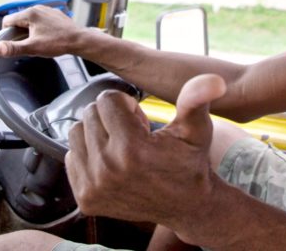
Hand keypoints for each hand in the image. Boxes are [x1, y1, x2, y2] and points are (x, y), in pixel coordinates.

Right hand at [0, 5, 85, 58]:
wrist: (79, 40)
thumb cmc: (58, 43)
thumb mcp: (33, 48)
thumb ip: (14, 48)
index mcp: (30, 13)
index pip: (7, 21)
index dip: (6, 34)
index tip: (12, 43)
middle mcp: (37, 8)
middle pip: (18, 20)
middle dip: (19, 33)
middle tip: (27, 44)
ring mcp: (47, 10)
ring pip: (29, 21)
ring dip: (29, 31)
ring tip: (38, 42)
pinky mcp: (54, 14)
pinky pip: (40, 20)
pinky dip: (39, 28)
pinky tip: (47, 37)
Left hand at [65, 74, 226, 230]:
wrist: (186, 206)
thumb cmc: (189, 162)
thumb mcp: (196, 129)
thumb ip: (197, 100)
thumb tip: (215, 80)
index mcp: (131, 150)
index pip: (106, 100)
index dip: (125, 104)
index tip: (140, 120)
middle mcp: (107, 170)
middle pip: (89, 114)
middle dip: (109, 116)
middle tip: (132, 133)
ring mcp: (93, 187)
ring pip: (76, 133)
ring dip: (96, 133)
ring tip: (120, 145)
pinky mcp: (85, 199)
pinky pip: (71, 157)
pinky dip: (88, 154)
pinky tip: (111, 162)